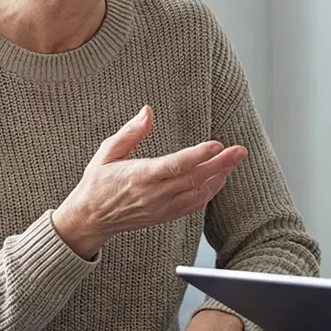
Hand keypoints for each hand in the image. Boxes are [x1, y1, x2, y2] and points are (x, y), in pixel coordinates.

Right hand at [53, 106, 246, 256]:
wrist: (90, 219)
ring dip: (219, 177)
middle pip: (194, 179)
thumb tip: (148, 111)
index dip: (198, 156)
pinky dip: (209, 192)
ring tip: (234, 160)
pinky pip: (193, 206)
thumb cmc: (97, 182)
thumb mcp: (107, 152)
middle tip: (240, 150)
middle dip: (220, 164)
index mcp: (139, 176)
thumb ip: (130, 132)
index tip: (216, 144)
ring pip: (198, 194)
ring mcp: (161, 208)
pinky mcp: (165, 216)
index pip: (175, 165)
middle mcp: (153, 195)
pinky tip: (219, 178)